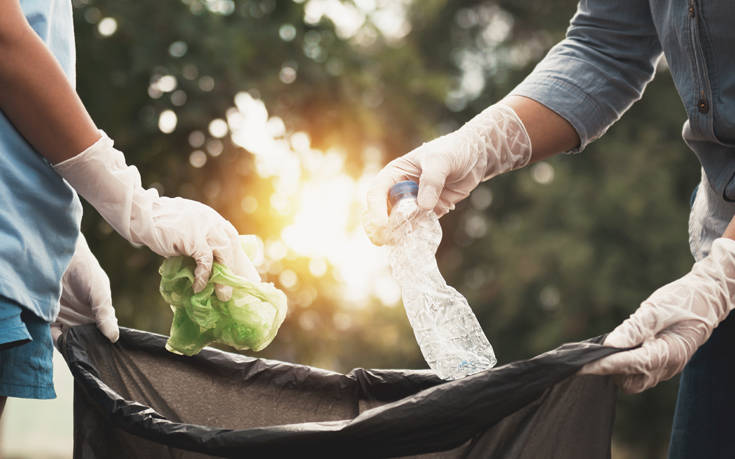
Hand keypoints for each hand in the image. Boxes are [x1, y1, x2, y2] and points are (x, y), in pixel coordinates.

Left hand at [52, 234, 118, 343]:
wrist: (60, 257)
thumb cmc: (86, 271)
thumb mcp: (100, 292)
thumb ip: (105, 314)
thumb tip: (114, 337)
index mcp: (98, 313)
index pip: (103, 333)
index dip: (104, 344)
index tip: (105, 354)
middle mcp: (83, 319)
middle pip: (87, 340)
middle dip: (88, 349)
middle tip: (90, 358)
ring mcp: (67, 319)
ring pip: (71, 340)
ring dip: (73, 347)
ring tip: (77, 353)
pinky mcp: (50, 318)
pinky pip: (53, 335)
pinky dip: (58, 341)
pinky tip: (63, 343)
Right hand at [53, 132, 259, 298]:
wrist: (141, 215)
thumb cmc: (159, 225)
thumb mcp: (184, 230)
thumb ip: (196, 242)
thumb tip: (204, 266)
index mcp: (210, 218)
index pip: (231, 237)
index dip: (237, 255)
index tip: (239, 272)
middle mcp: (211, 220)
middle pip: (231, 246)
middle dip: (235, 269)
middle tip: (235, 288)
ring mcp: (204, 228)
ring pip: (223, 253)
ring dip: (223, 277)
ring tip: (221, 295)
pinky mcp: (194, 238)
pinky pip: (205, 261)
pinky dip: (203, 276)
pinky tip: (198, 287)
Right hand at [363, 103, 531, 244]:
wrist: (476, 156)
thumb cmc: (454, 150)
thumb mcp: (441, 161)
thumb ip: (432, 181)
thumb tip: (423, 206)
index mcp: (396, 172)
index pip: (377, 191)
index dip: (376, 208)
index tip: (381, 224)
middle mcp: (400, 188)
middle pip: (382, 210)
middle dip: (380, 227)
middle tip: (382, 241)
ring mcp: (414, 202)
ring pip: (398, 221)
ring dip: (396, 234)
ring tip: (397, 245)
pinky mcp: (428, 211)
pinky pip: (417, 226)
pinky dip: (415, 235)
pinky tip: (415, 243)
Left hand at [580, 238, 734, 392]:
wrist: (706, 300)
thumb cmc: (683, 300)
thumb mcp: (659, 308)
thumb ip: (637, 327)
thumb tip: (611, 344)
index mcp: (670, 352)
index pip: (632, 364)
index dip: (606, 365)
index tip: (583, 366)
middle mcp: (668, 366)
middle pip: (630, 381)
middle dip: (609, 370)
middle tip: (592, 352)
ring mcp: (664, 368)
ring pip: (632, 381)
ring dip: (615, 369)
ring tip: (604, 349)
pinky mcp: (659, 364)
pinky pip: (637, 373)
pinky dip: (622, 365)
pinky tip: (615, 349)